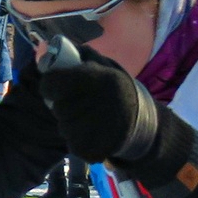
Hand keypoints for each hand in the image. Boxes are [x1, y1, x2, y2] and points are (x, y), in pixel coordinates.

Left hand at [35, 40, 197, 197]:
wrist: (147, 124)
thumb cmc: (120, 93)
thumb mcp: (108, 69)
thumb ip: (83, 58)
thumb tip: (53, 48)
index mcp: (97, 79)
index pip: (51, 82)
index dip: (50, 85)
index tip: (56, 87)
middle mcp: (95, 102)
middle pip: (57, 106)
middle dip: (63, 106)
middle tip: (81, 105)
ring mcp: (94, 129)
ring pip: (63, 127)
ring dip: (70, 124)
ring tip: (90, 120)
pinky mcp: (92, 149)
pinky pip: (72, 144)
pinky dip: (78, 140)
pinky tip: (93, 134)